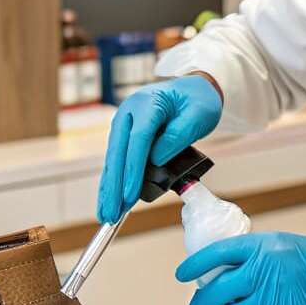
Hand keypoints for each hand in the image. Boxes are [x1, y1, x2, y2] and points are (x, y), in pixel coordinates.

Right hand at [97, 75, 222, 223]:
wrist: (192, 90)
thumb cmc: (197, 101)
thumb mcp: (198, 115)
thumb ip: (177, 137)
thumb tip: (156, 161)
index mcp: (147, 103)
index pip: (137, 140)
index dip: (133, 170)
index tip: (130, 195)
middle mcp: (128, 114)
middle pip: (117, 154)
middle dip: (113, 187)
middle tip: (111, 213)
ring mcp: (123, 126)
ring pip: (112, 162)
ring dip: (109, 190)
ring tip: (107, 214)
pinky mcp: (123, 138)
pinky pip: (116, 163)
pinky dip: (112, 184)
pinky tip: (108, 202)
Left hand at [176, 232, 305, 304]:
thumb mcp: (283, 246)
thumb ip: (254, 257)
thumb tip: (220, 276)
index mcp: (262, 246)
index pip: (217, 254)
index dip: (195, 266)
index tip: (181, 275)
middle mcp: (263, 270)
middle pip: (216, 291)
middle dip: (200, 304)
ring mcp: (272, 297)